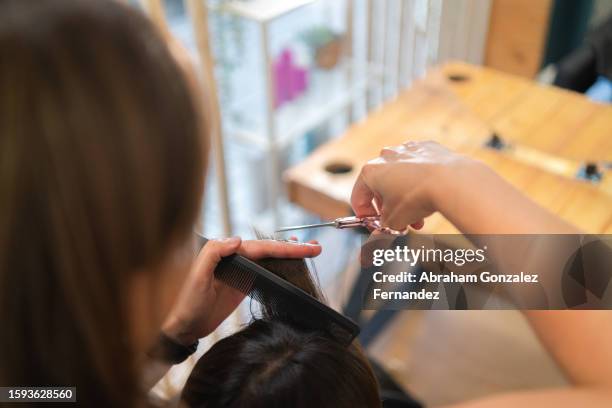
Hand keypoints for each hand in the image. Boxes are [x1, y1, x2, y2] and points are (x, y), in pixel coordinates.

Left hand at [162, 237, 321, 344]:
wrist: (180, 326)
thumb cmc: (183, 302)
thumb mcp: (195, 277)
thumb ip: (213, 253)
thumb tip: (237, 239)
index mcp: (225, 253)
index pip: (261, 247)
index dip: (285, 247)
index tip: (305, 246)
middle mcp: (233, 259)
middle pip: (268, 250)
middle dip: (292, 248)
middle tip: (315, 247)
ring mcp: (238, 273)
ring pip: (267, 259)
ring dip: (286, 255)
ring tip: (307, 250)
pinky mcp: (240, 286)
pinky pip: (263, 273)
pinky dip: (277, 268)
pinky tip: (287, 266)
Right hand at [350, 140, 475, 230]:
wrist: (451, 182)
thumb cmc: (418, 198)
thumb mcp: (394, 221)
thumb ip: (381, 230)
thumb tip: (374, 242)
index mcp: (370, 172)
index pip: (358, 197)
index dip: (365, 215)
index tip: (374, 225)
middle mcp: (385, 156)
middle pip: (381, 187)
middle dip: (389, 208)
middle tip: (400, 224)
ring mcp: (406, 150)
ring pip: (400, 177)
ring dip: (404, 198)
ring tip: (418, 216)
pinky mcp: (426, 148)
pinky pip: (418, 167)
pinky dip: (420, 181)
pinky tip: (429, 194)